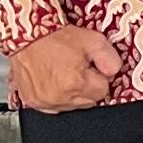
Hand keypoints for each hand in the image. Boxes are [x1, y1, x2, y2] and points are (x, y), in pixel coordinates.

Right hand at [8, 25, 124, 114]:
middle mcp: (59, 97)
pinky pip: (53, 107)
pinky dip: (56, 96)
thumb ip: (111, 60)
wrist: (28, 36)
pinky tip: (54, 80)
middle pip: (89, 101)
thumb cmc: (56, 37)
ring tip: (64, 73)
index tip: (92, 67)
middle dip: (88, 86)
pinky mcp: (33, 102)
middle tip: (78, 68)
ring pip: (72, 106)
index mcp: (75, 83)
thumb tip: (114, 74)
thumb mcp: (93, 40)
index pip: (103, 91)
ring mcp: (44, 102)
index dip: (100, 77)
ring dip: (72, 93)